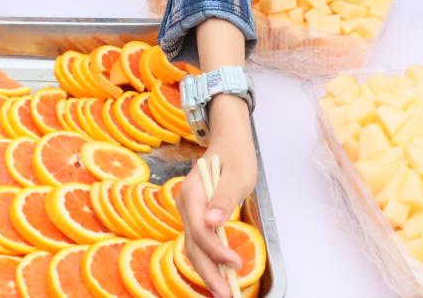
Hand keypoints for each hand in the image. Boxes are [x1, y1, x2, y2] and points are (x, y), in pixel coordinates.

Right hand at [175, 94, 256, 297]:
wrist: (229, 140)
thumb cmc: (236, 155)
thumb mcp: (237, 175)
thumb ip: (224, 198)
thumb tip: (213, 223)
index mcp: (192, 194)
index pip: (200, 230)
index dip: (217, 251)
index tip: (236, 263)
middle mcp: (185, 205)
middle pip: (192, 245)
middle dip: (208, 273)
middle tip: (225, 295)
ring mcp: (189, 212)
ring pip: (192, 247)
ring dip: (206, 271)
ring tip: (222, 292)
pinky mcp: (196, 216)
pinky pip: (198, 242)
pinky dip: (207, 260)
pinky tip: (219, 275)